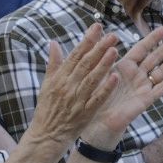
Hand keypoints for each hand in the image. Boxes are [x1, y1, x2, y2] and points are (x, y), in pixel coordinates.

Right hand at [25, 25, 123, 143]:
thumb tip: (54, 42)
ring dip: (104, 65)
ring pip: (92, 79)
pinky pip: (97, 99)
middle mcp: (68, 86)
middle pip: (86, 64)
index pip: (75, 55)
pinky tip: (116, 78)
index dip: (87, 40)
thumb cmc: (47, 108)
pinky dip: (106, 88)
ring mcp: (77, 100)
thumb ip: (53, 63)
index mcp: (59, 78)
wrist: (46, 135)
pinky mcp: (85, 113)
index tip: (98, 27)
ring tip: (115, 50)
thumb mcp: (46, 84)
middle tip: (112, 35)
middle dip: (99, 48)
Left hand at [86, 26, 162, 140]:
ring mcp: (142, 88)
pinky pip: (161, 89)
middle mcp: (135, 76)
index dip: (153, 38)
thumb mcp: (97, 74)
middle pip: (155, 57)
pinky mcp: (145, 100)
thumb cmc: (93, 98)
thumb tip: (106, 36)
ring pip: (161, 71)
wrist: (96, 123)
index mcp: (124, 67)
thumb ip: (104, 57)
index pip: (141, 48)